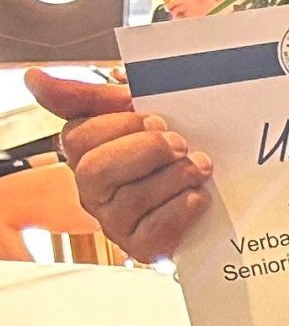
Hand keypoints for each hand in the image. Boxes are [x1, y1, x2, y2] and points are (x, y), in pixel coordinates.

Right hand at [26, 67, 213, 262]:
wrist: (217, 186)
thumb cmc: (167, 147)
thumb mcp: (133, 111)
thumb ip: (88, 96)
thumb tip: (34, 78)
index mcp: (87, 155)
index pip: (79, 138)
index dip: (120, 125)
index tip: (154, 117)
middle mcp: (94, 191)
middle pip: (96, 171)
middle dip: (145, 151)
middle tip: (178, 143)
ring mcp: (116, 222)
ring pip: (131, 200)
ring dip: (174, 176)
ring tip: (198, 166)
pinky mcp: (144, 247)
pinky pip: (155, 230)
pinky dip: (183, 208)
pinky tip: (197, 195)